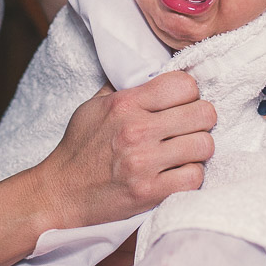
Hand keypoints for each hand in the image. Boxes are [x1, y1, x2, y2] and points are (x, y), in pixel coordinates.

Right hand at [34, 72, 215, 227]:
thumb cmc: (79, 149)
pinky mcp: (149, 192)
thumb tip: (152, 71)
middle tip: (189, 129)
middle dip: (201, 121)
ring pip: (204, 145)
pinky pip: (194, 177)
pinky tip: (177, 174)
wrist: (60, 194)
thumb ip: (124, 88)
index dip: (189, 94)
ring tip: (184, 153)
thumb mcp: (93, 107)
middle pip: (203, 113)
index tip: (183, 105)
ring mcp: (144, 162)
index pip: (184, 84)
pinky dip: (190, 176)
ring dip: (198, 150)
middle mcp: (136, 130)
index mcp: (124, 104)